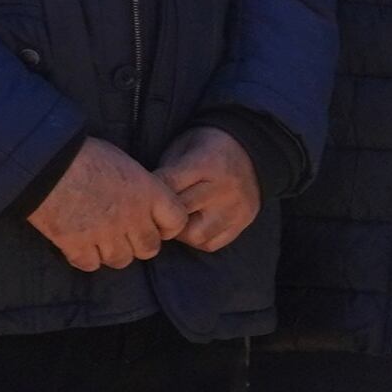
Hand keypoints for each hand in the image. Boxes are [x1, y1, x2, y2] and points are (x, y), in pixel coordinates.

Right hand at [29, 136, 187, 273]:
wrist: (45, 162)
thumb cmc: (84, 153)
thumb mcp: (124, 162)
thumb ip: (140, 186)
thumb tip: (142, 197)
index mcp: (149, 193)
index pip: (177, 222)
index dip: (167, 226)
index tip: (155, 224)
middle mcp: (132, 218)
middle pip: (149, 249)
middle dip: (139, 244)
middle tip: (125, 235)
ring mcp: (105, 234)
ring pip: (121, 260)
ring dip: (113, 253)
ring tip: (101, 242)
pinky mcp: (76, 245)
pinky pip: (90, 264)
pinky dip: (85, 258)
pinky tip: (79, 246)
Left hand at [151, 125, 259, 251]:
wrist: (250, 150)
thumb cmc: (206, 148)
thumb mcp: (183, 147)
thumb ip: (166, 172)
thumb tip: (143, 200)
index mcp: (206, 163)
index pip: (167, 186)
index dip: (148, 194)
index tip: (141, 195)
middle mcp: (224, 189)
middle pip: (180, 214)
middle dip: (161, 215)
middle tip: (153, 212)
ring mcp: (236, 208)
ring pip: (195, 235)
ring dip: (179, 231)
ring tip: (176, 220)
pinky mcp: (243, 222)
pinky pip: (211, 243)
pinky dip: (197, 239)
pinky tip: (193, 225)